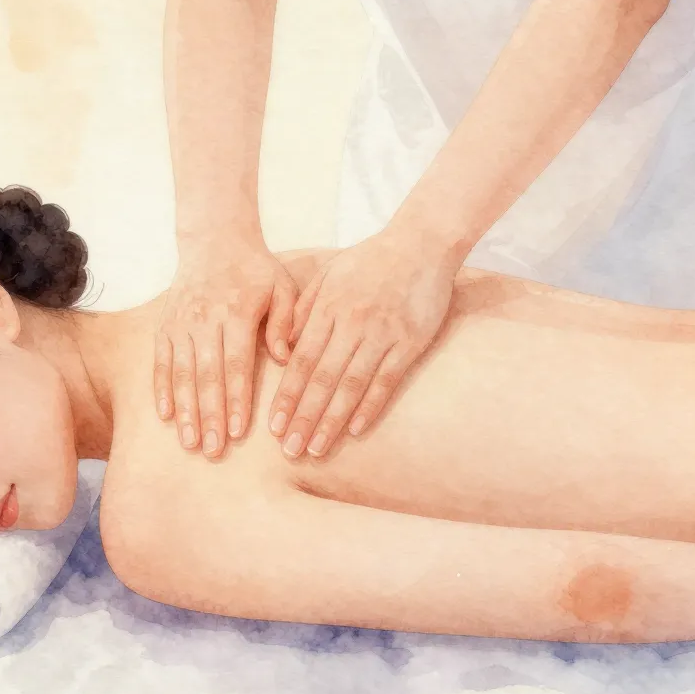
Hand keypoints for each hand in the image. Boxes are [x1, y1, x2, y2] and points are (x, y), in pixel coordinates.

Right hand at [155, 236, 298, 457]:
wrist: (214, 241)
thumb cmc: (256, 270)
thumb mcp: (282, 287)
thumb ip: (286, 321)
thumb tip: (285, 358)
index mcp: (235, 313)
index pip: (236, 364)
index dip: (236, 400)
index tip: (238, 432)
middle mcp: (203, 320)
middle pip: (206, 376)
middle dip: (209, 416)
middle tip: (213, 451)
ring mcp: (180, 323)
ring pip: (180, 373)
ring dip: (185, 411)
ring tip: (190, 443)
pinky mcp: (165, 326)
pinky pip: (160, 362)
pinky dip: (161, 390)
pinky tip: (166, 416)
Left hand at [269, 229, 459, 458]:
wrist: (421, 243)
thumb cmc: (369, 260)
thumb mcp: (327, 275)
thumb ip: (303, 310)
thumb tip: (282, 348)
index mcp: (328, 308)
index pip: (301, 360)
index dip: (287, 395)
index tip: (273, 425)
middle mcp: (352, 324)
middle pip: (322, 379)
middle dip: (303, 417)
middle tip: (289, 449)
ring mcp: (382, 334)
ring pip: (352, 385)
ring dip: (332, 420)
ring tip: (316, 448)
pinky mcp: (411, 342)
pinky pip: (387, 380)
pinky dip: (370, 406)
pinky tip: (355, 430)